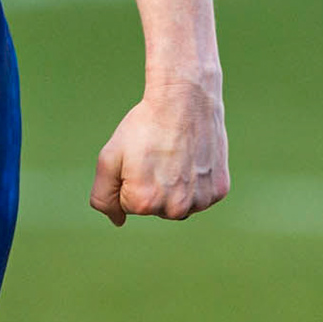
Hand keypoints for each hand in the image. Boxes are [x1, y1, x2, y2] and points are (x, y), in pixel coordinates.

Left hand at [90, 78, 228, 226]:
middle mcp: (175, 209)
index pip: (127, 204)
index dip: (128, 178)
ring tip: (175, 155)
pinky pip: (200, 195)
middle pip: (154, 207)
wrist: (184, 100)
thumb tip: (117, 221)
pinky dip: (195, 180)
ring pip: (178, 202)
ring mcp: (200, 202)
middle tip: (157, 156)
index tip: (137, 157)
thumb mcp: (109, 157)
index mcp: (144, 203)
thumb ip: (103, 196)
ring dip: (174, 185)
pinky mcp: (219, 191)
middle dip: (150, 184)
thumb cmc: (144, 127)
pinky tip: (193, 157)